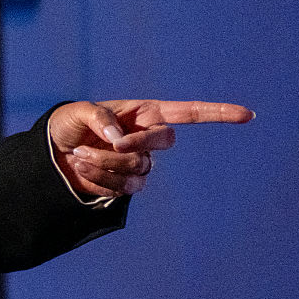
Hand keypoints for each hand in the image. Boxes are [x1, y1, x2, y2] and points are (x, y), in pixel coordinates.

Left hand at [49, 100, 253, 197]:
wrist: (52, 155)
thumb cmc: (67, 125)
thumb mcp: (77, 112)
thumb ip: (100, 118)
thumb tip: (121, 138)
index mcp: (142, 113)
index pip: (186, 113)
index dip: (215, 114)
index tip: (246, 115)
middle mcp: (146, 137)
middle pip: (165, 141)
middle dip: (138, 142)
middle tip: (109, 142)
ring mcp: (140, 162)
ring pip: (140, 167)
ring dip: (106, 162)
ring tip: (80, 154)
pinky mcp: (127, 184)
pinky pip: (125, 186)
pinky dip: (100, 177)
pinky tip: (82, 167)